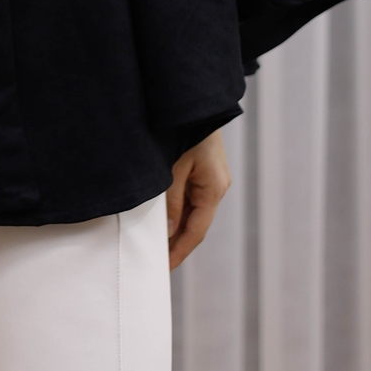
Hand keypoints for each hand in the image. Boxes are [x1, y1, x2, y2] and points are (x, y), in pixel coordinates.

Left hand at [165, 130, 230, 268]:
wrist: (194, 102)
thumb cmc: (185, 130)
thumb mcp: (173, 168)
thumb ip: (171, 201)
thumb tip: (169, 232)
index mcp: (214, 188)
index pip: (196, 231)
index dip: (180, 251)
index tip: (164, 268)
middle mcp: (216, 187)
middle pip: (195, 223)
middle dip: (176, 242)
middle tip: (155, 261)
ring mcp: (211, 179)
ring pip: (191, 211)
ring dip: (175, 225)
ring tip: (154, 243)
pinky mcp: (203, 170)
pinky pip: (189, 197)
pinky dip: (176, 209)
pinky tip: (161, 217)